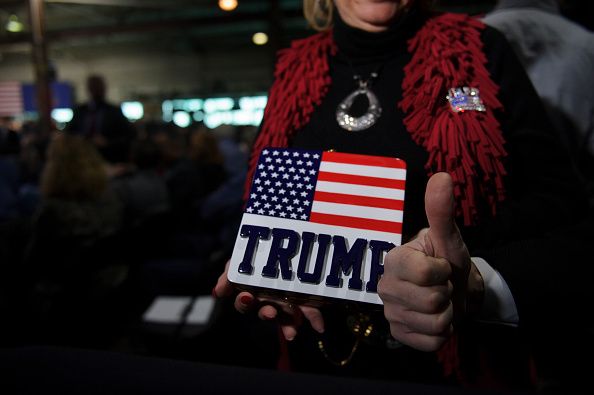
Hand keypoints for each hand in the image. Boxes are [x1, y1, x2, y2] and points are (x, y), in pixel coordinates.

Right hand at [213, 260, 324, 340]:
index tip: (247, 297)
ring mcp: (286, 301)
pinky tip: (319, 327)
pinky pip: (310, 311)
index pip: (244, 302)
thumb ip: (229, 274)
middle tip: (270, 312)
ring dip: (287, 325)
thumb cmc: (258, 254)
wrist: (284, 238)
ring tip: (291, 333)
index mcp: (252, 292)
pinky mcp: (305, 300)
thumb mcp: (241, 260)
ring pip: (286, 317)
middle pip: (265, 312)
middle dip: (267, 314)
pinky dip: (314, 319)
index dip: (244, 302)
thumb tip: (217, 292)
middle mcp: (268, 300)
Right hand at [378, 172, 483, 351]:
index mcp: (393, 260)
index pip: (425, 273)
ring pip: (434, 323)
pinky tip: (434, 319)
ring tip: (440, 302)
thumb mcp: (448, 237)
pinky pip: (431, 342)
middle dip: (447, 294)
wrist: (456, 291)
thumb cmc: (448, 261)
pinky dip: (442, 333)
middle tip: (441, 285)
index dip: (443, 271)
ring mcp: (390, 313)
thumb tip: (442, 176)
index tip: (440, 266)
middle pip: (431, 300)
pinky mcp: (399, 335)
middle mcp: (384, 286)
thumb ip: (441, 211)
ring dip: (447, 314)